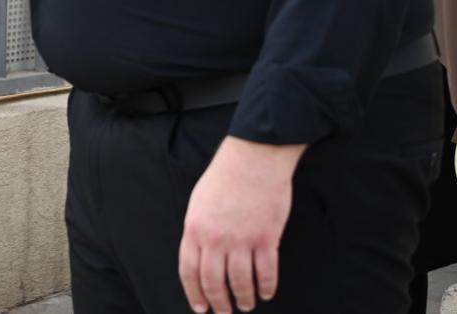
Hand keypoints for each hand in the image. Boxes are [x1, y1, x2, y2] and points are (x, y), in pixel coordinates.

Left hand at [179, 137, 303, 313]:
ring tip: (246, 305)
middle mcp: (215, 239)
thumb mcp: (198, 203)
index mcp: (194, 229)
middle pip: (214, 282)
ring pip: (240, 282)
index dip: (195, 294)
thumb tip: (200, 256)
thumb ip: (198, 231)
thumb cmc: (224, 177)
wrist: (253, 159)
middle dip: (219, 303)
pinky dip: (266, 287)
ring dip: (244, 298)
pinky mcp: (266, 238)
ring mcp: (242, 240)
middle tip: (225, 313)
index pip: (189, 272)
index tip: (201, 308)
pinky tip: (266, 293)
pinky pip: (266, 272)